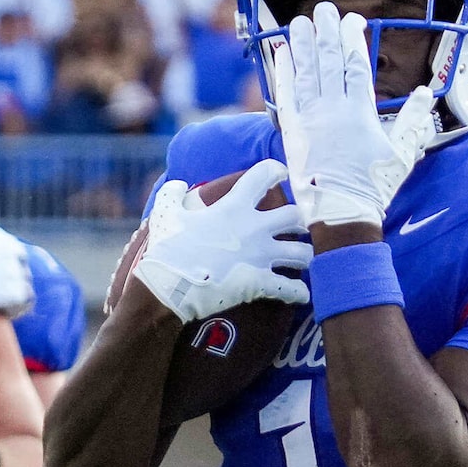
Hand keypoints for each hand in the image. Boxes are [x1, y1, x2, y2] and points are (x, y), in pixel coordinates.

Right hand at [132, 161, 311, 322]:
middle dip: (298, 222)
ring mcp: (262, 257)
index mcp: (234, 207)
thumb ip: (172, 194)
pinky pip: (293, 290)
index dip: (276, 171)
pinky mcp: (262, 283)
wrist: (169, 285)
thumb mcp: (164, 213)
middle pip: (295, 217)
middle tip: (294, 227)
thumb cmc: (167, 248)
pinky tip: (301, 295)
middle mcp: (255, 228)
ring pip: (303, 253)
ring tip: (299, 260)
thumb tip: (178, 185)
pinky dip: (299, 294)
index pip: (264, 175)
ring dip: (303, 256)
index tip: (281, 173)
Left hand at [267, 4, 438, 228]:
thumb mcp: (402, 154)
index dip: (353, 38)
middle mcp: (332, 109)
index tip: (353, 20)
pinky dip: (284, 73)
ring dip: (302, 44)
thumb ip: (414, 121)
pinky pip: (285, 95)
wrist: (341, 214)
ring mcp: (310, 119)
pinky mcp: (292, 132)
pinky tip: (283, 54)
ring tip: (301, 21)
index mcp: (360, 112)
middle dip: (326, 32)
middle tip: (324, 9)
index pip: (355, 64)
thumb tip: (426, 93)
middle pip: (328, 60)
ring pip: (305, 72)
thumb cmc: (374, 186)